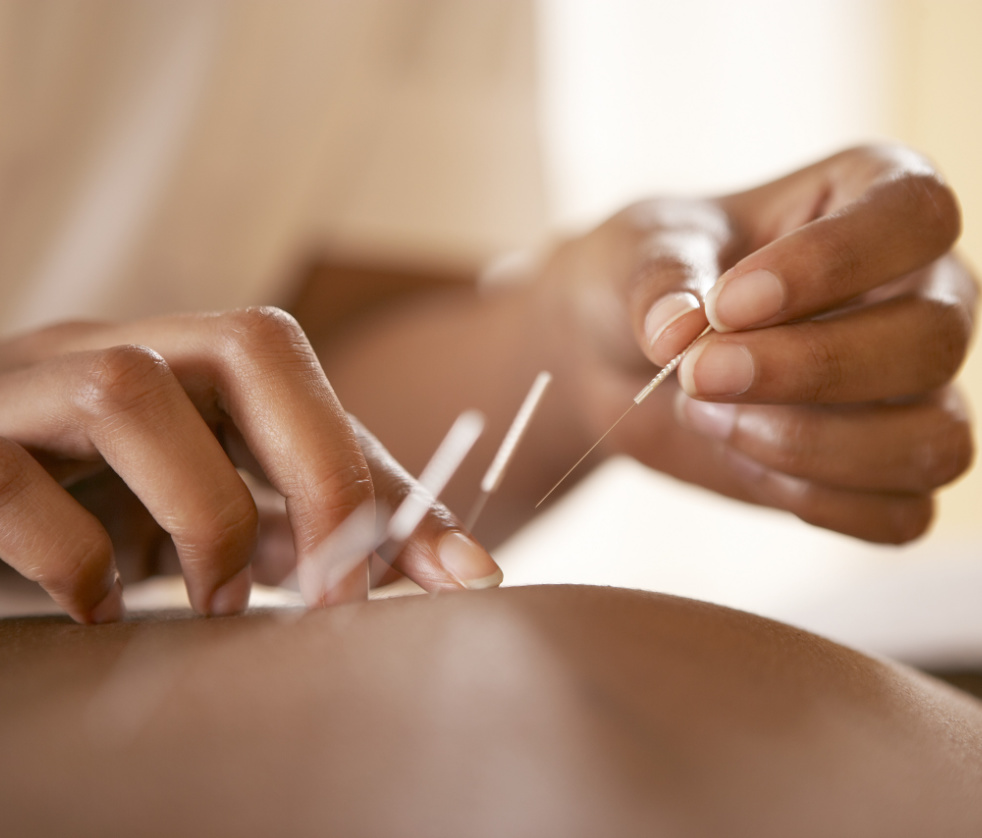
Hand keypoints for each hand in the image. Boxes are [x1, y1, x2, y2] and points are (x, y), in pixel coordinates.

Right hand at [0, 307, 499, 622]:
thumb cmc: (98, 510)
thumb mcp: (217, 506)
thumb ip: (313, 520)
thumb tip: (453, 564)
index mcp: (181, 360)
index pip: (308, 374)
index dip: (379, 469)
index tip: (454, 575)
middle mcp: (109, 351)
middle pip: (248, 345)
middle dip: (321, 473)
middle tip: (335, 592)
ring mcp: (24, 392)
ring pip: (128, 388)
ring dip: (204, 513)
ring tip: (216, 602)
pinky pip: (11, 482)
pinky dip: (75, 559)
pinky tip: (101, 610)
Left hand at [537, 145, 975, 541]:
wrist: (620, 354)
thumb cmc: (648, 279)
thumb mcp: (635, 252)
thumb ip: (659, 279)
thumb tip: (677, 332)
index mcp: (874, 200)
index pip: (914, 216)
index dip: (829, 263)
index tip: (729, 302)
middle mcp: (918, 293)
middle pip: (933, 339)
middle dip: (807, 369)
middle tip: (697, 373)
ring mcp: (912, 390)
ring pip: (933, 440)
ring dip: (811, 445)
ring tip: (709, 417)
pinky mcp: (883, 471)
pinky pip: (900, 515)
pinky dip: (816, 501)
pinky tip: (740, 460)